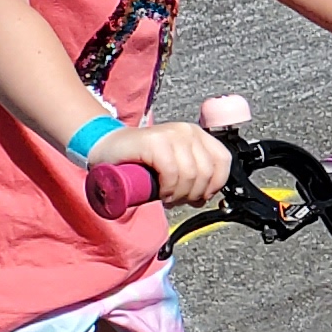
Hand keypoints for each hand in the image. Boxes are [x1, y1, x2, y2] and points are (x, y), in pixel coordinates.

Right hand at [115, 118, 232, 207]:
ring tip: (167, 196)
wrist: (108, 149)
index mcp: (198, 136)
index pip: (223, 161)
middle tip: (177, 200)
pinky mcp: (154, 142)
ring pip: (190, 175)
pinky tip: (160, 192)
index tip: (200, 197)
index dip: (216, 184)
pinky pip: (172, 172)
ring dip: (179, 194)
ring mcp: (171, 134)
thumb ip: (193, 176)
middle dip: (193, 194)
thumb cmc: (141, 161)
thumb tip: (207, 197)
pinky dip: (168, 188)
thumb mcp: (175, 166)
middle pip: (206, 172)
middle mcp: (188, 131)